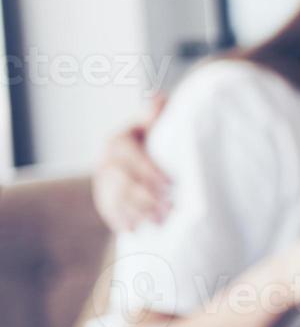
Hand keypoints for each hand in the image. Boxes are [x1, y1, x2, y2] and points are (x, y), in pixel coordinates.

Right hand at [93, 95, 170, 232]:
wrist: (129, 150)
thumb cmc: (150, 135)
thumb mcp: (151, 123)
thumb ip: (156, 114)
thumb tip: (160, 97)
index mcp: (117, 141)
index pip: (132, 158)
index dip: (151, 172)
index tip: (171, 185)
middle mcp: (105, 161)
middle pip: (123, 182)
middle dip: (146, 197)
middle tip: (169, 210)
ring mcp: (101, 180)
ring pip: (115, 198)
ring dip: (136, 212)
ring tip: (158, 222)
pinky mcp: (101, 195)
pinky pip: (107, 209)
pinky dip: (119, 220)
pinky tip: (133, 230)